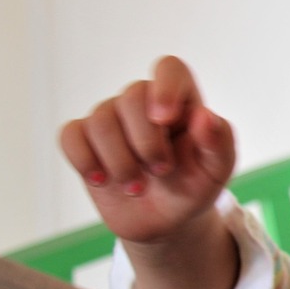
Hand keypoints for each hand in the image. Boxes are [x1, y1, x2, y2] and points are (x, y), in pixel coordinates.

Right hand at [59, 56, 235, 244]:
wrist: (166, 220)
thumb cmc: (195, 187)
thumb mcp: (217, 170)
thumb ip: (219, 142)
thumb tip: (205, 116)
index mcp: (181, 101)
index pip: (169, 68)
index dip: (165, 87)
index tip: (166, 119)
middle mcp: (142, 102)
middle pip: (131, 97)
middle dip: (147, 142)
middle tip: (163, 172)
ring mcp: (110, 118)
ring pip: (100, 122)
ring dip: (121, 162)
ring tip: (137, 188)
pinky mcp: (83, 139)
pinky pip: (70, 136)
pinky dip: (85, 160)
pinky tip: (101, 180)